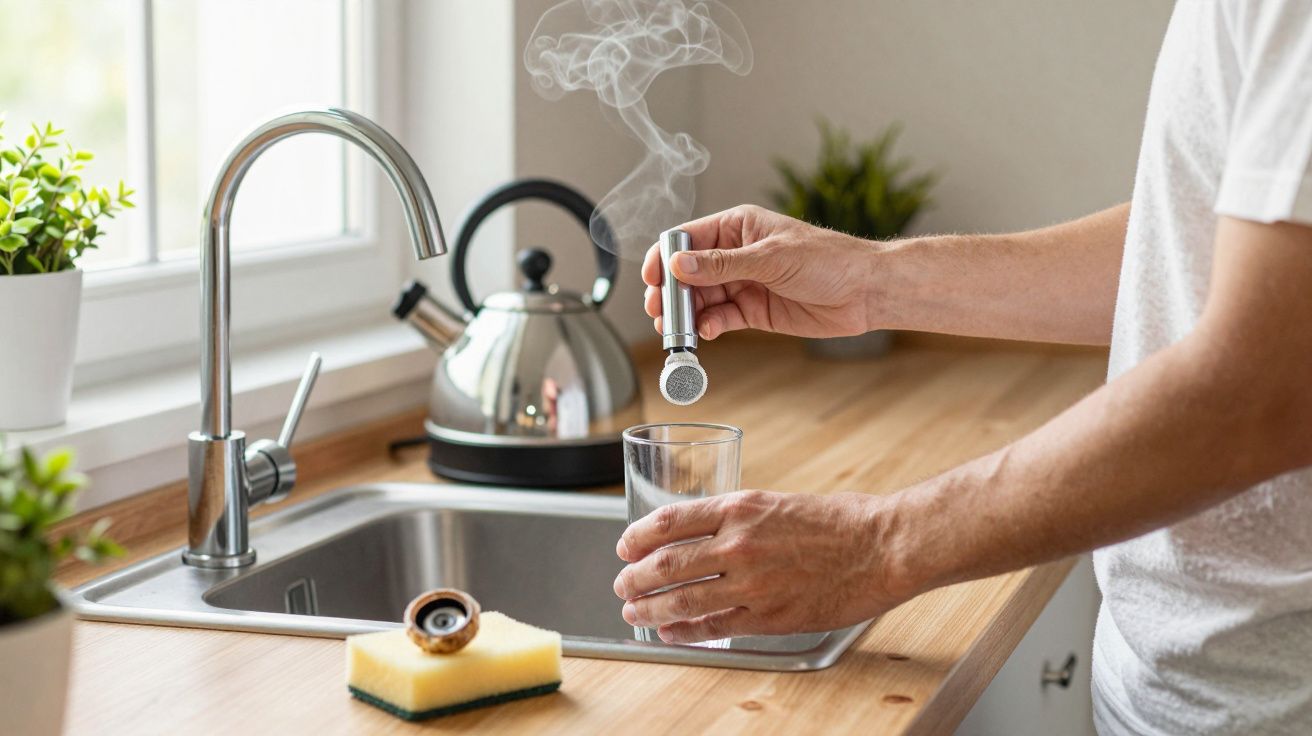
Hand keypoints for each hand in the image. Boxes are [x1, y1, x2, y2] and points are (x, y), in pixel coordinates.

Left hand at [612, 490, 909, 643]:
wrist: (882, 546)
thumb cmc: (837, 522)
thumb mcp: (775, 502)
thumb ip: (735, 519)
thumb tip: (697, 535)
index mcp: (739, 508)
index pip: (668, 522)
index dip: (636, 537)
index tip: (624, 547)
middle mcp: (739, 543)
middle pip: (666, 563)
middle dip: (634, 577)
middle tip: (622, 584)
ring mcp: (753, 582)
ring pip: (682, 599)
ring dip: (650, 608)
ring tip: (635, 612)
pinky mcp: (770, 616)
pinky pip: (715, 626)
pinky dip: (685, 632)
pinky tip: (671, 633)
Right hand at [642, 205, 882, 339]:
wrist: (865, 292)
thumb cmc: (828, 260)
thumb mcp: (770, 258)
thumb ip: (722, 265)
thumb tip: (679, 266)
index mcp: (737, 227)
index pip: (687, 239)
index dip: (665, 258)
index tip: (651, 279)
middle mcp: (735, 254)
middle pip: (688, 273)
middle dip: (671, 292)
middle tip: (659, 312)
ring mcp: (743, 283)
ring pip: (701, 299)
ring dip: (686, 314)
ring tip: (676, 330)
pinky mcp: (753, 311)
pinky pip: (721, 318)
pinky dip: (709, 326)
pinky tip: (706, 332)